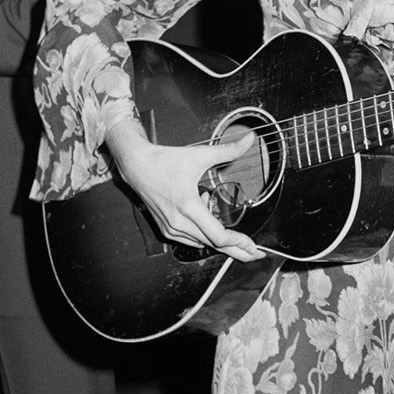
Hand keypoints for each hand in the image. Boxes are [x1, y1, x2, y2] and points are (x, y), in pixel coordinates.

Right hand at [106, 117, 265, 260]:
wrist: (137, 165)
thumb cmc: (166, 160)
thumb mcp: (200, 154)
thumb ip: (228, 150)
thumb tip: (250, 138)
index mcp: (188, 205)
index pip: (219, 235)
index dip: (238, 242)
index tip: (253, 246)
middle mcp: (178, 222)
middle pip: (214, 244)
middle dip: (237, 250)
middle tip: (256, 255)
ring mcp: (171, 228)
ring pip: (203, 243)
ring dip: (220, 240)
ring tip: (230, 230)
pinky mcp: (166, 230)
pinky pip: (191, 240)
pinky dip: (204, 235)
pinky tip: (208, 219)